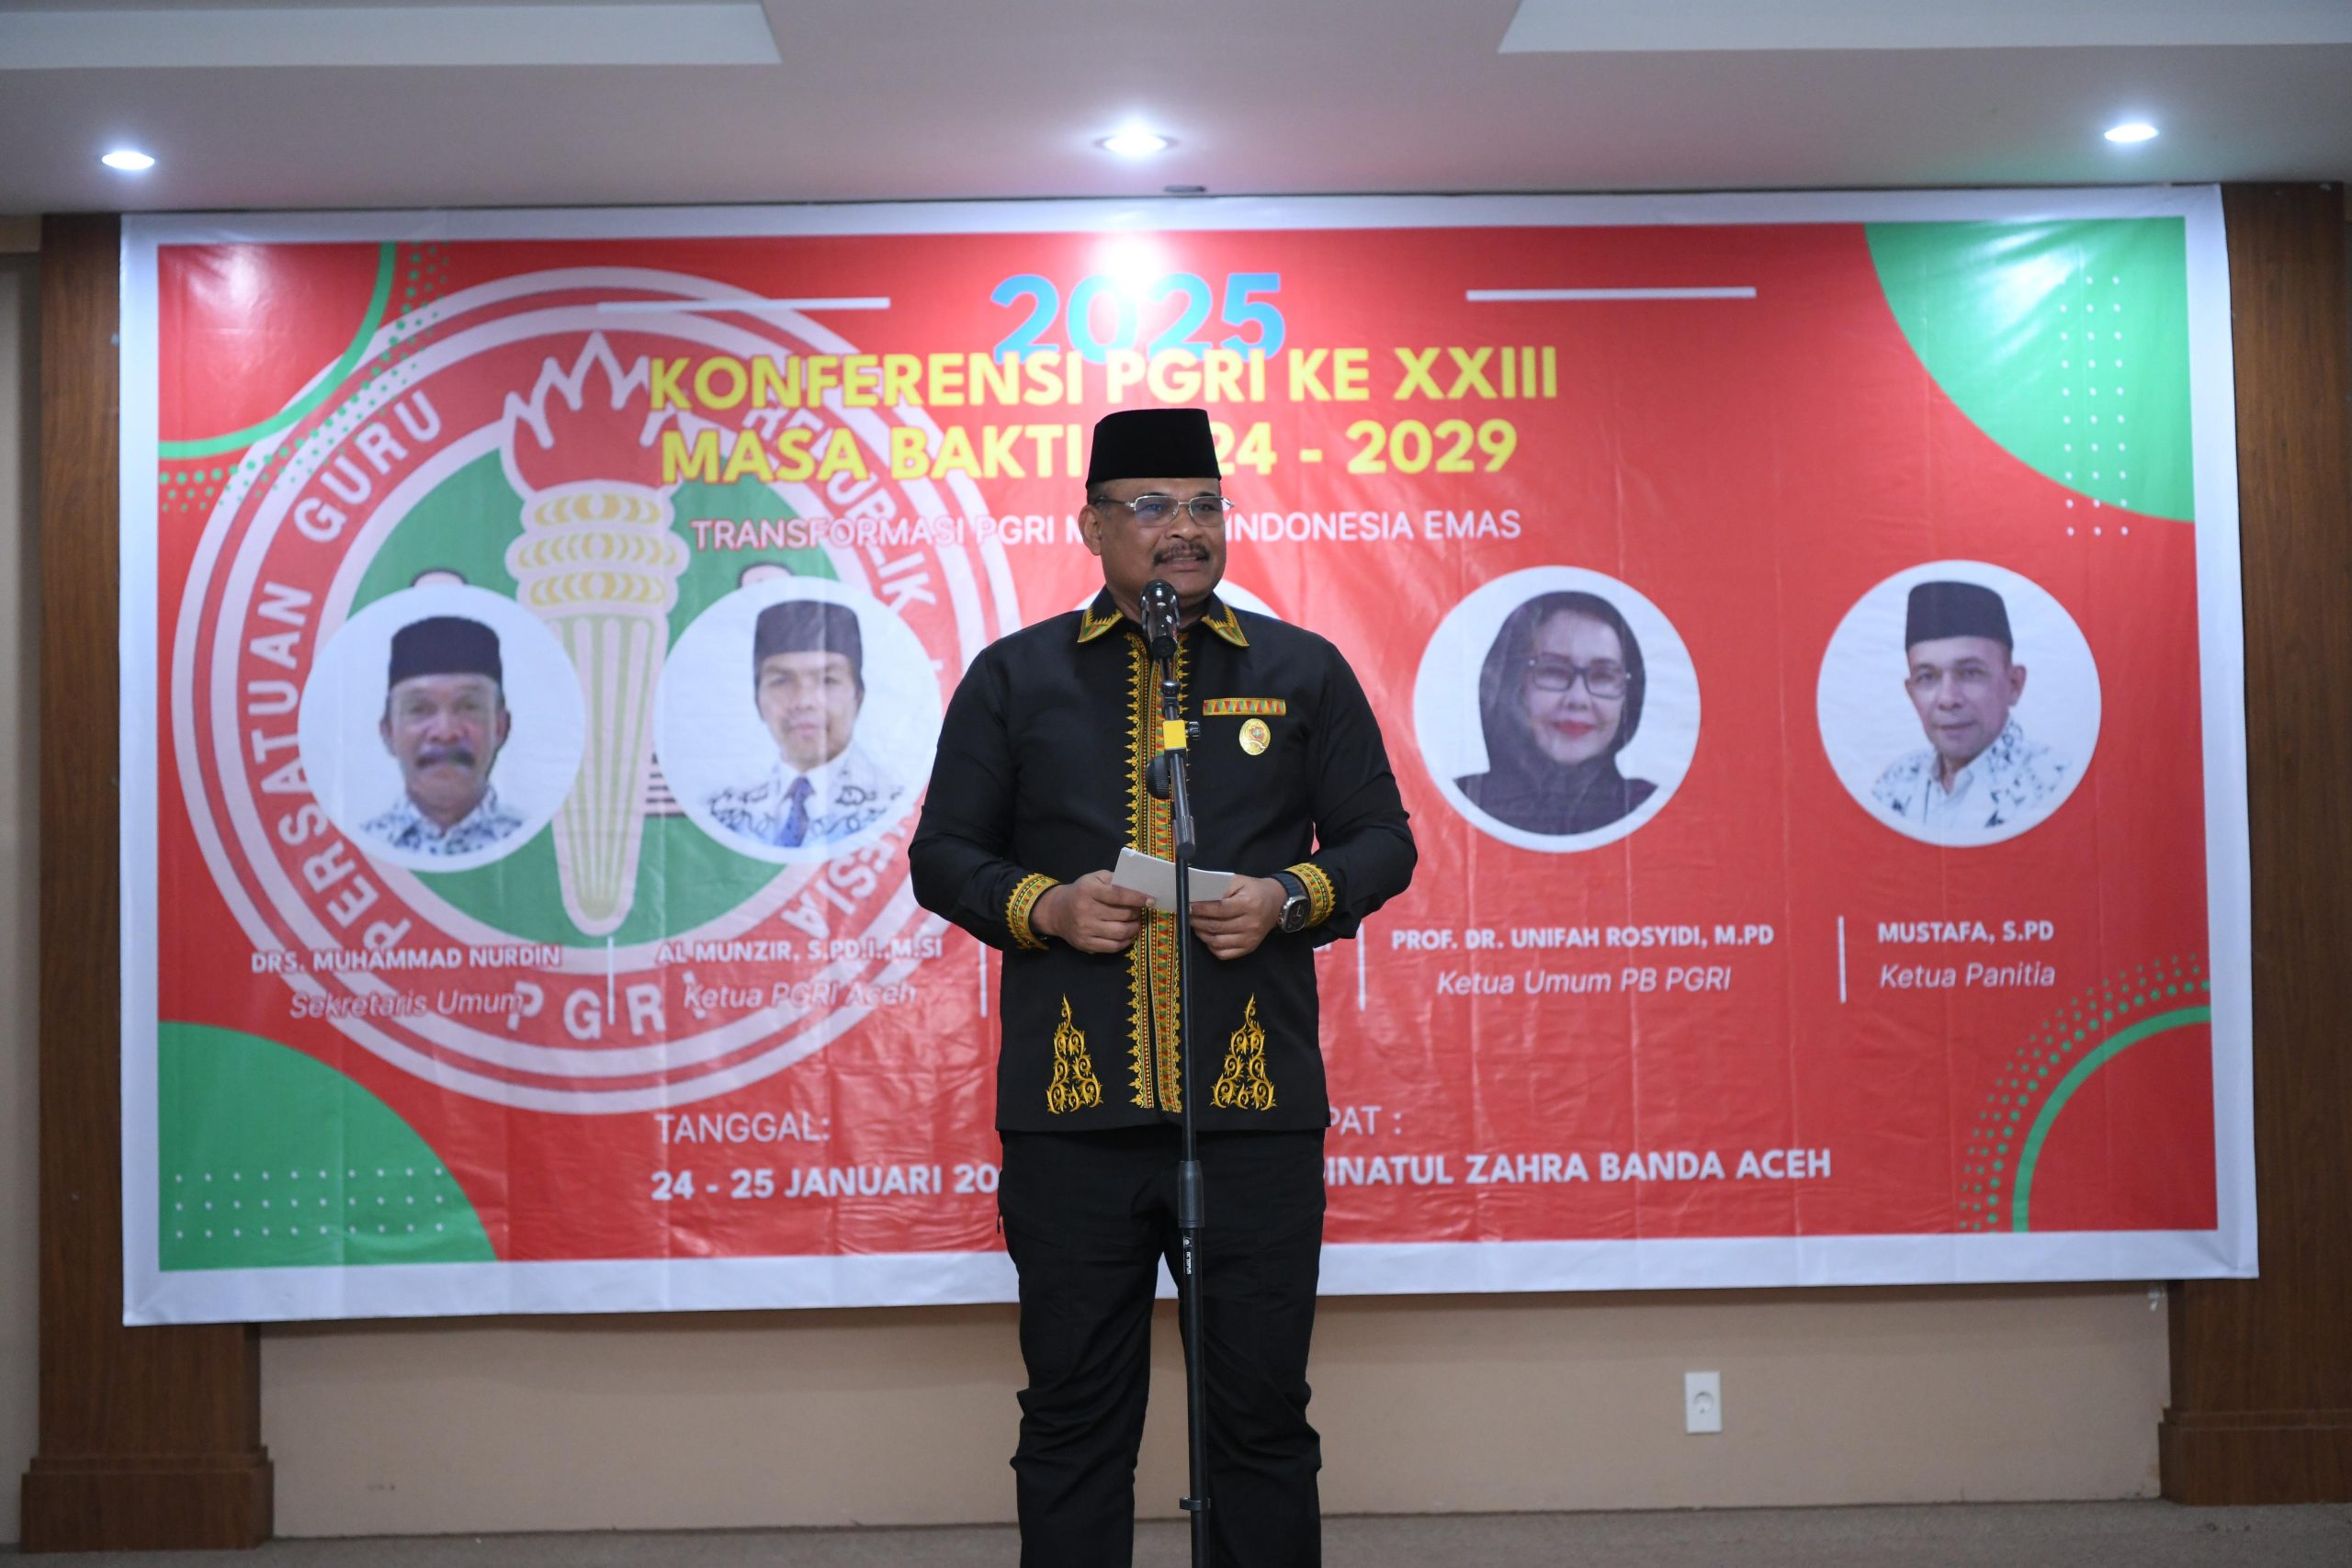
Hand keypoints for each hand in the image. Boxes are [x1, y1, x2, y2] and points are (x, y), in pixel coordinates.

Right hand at [1032, 870, 1147, 953]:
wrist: (1057, 911)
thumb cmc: (1081, 892)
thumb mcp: (1094, 878)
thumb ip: (1114, 879)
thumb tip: (1138, 887)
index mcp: (1088, 891)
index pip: (1118, 895)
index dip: (1137, 898)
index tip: (1150, 900)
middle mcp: (1085, 911)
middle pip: (1122, 915)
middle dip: (1136, 913)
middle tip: (1139, 910)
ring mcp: (1085, 929)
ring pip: (1120, 932)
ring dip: (1134, 928)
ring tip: (1136, 922)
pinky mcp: (1086, 944)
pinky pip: (1113, 947)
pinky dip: (1126, 941)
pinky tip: (1128, 934)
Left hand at [1189, 876, 1286, 960]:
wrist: (1275, 903)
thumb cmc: (1253, 890)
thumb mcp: (1239, 881)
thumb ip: (1220, 887)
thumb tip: (1198, 896)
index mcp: (1249, 904)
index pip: (1220, 909)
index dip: (1201, 909)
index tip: (1188, 906)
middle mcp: (1251, 924)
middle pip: (1216, 926)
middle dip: (1197, 921)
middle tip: (1186, 915)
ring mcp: (1250, 939)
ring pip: (1217, 942)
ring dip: (1201, 934)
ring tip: (1194, 925)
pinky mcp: (1248, 949)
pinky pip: (1223, 954)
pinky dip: (1210, 946)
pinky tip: (1206, 936)